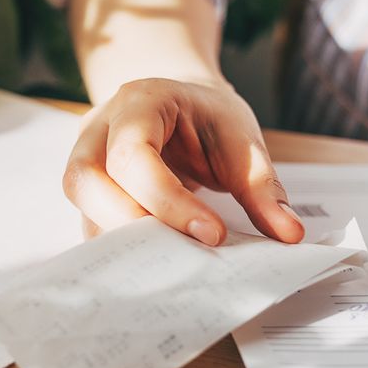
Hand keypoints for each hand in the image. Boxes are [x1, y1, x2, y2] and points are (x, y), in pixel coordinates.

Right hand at [63, 78, 304, 245]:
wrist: (185, 104)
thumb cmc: (209, 118)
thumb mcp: (243, 140)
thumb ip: (263, 187)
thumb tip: (288, 234)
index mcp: (139, 101)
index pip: (133, 154)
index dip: (166, 200)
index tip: (211, 235)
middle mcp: (99, 126)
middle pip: (84, 178)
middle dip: (126, 222)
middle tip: (177, 254)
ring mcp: (86, 154)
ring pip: (78, 199)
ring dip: (115, 237)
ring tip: (165, 264)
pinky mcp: (90, 187)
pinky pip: (90, 219)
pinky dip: (117, 245)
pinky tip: (152, 265)